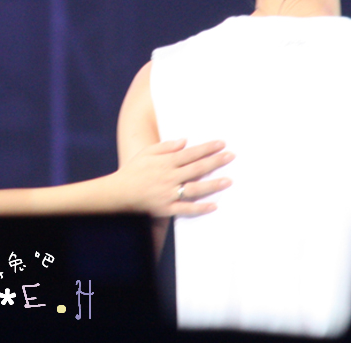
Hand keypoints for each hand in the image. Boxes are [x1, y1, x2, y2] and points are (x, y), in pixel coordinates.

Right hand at [112, 138, 232, 217]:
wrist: (119, 192)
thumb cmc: (133, 170)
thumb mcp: (147, 153)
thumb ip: (166, 146)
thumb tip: (185, 141)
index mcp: (165, 162)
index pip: (191, 153)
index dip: (207, 148)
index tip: (222, 144)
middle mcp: (169, 177)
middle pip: (197, 168)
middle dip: (216, 161)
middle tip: (232, 156)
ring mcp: (169, 193)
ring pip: (195, 188)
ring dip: (213, 184)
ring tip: (229, 180)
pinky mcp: (166, 208)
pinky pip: (186, 209)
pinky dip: (200, 208)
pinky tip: (214, 206)